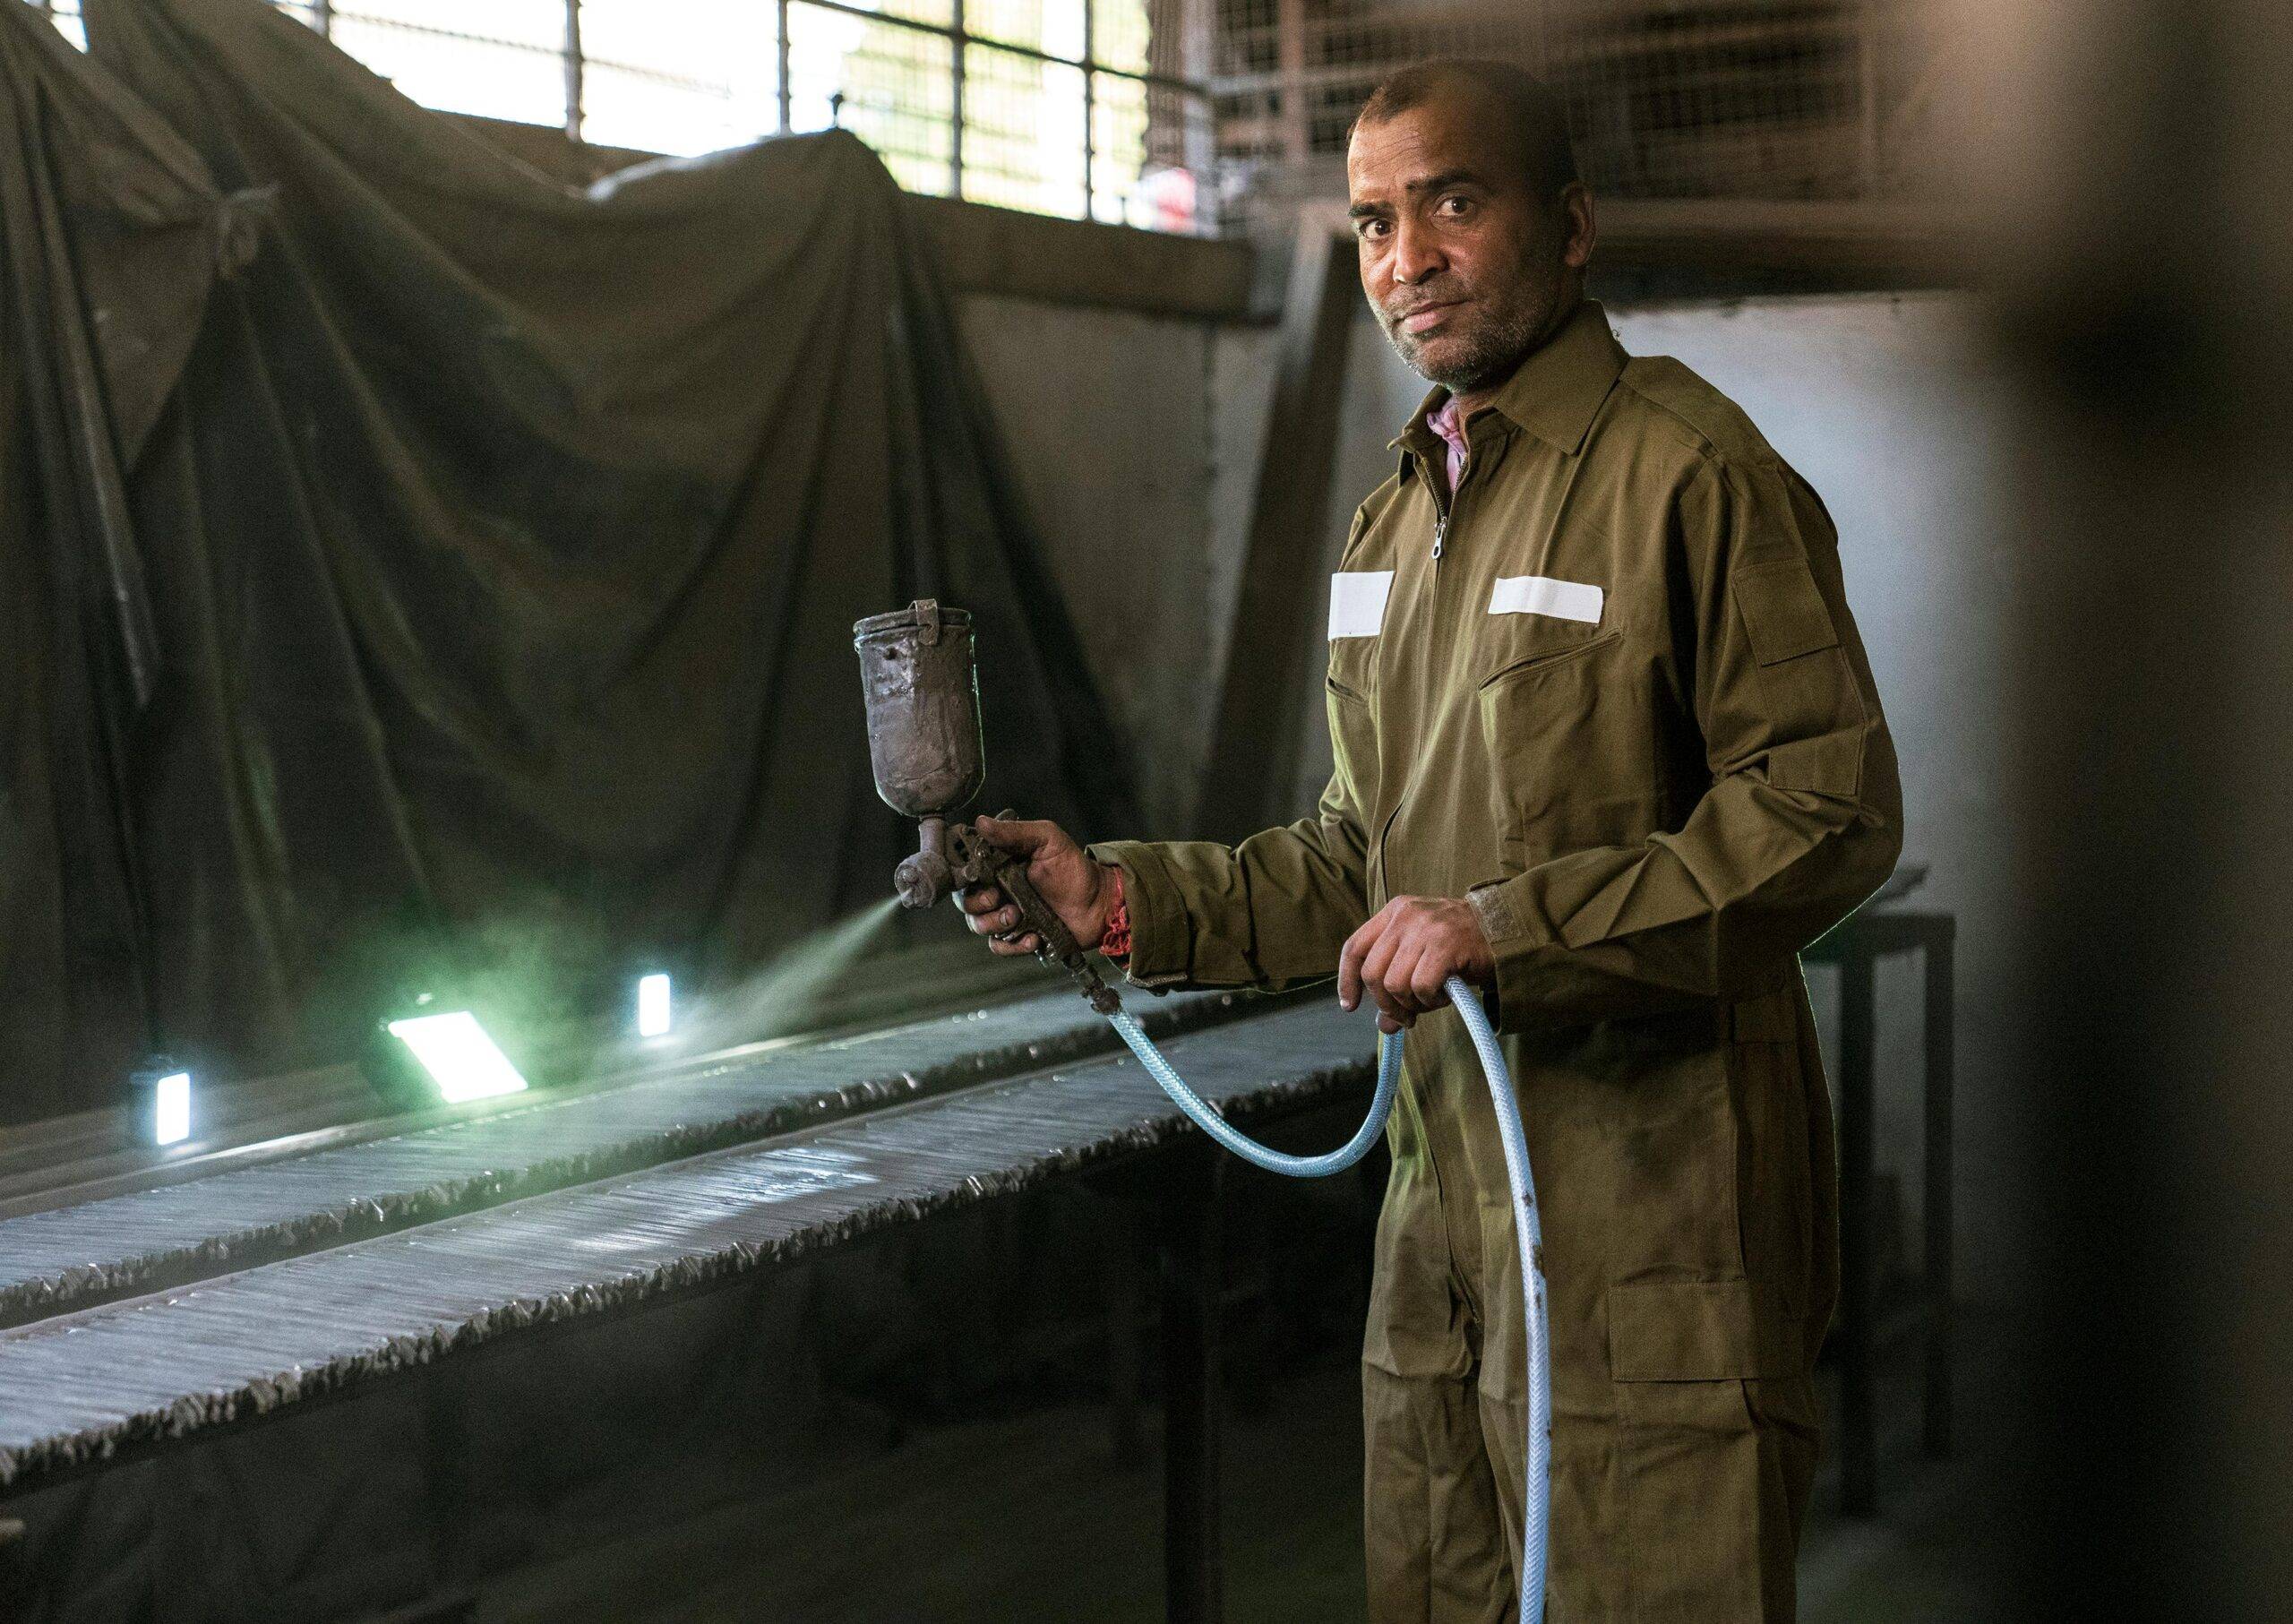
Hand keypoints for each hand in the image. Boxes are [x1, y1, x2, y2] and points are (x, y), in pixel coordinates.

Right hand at [958, 816, 1115, 956]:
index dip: (965, 877)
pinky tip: (1032, 937)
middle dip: (978, 903)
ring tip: (1017, 917)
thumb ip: (1015, 832)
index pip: (967, 871)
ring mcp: (1007, 915)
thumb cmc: (1073, 867)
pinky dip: (1011, 945)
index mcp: (999, 866)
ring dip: (993, 924)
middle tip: (997, 899)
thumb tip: (982, 822)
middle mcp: (998, 890)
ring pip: (979, 925)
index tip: (978, 877)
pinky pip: (999, 946)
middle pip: (966, 901)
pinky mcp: (1019, 937)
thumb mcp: (1047, 839)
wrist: (1099, 902)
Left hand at [1337, 896, 1494, 1033]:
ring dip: (1412, 1003)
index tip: (1350, 1006)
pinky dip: (1430, 1000)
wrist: (1506, 930)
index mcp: (1394, 912)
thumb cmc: (1462, 945)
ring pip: (1395, 983)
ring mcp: (1425, 928)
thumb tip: (1383, 1026)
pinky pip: (1420, 987)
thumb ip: (1398, 985)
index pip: (1355, 948)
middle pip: (1372, 973)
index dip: (1347, 981)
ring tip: (1432, 1000)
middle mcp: (1405, 916)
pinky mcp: (1444, 945)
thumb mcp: (1422, 957)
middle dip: (1386, 1003)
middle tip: (1407, 1016)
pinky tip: (1445, 996)